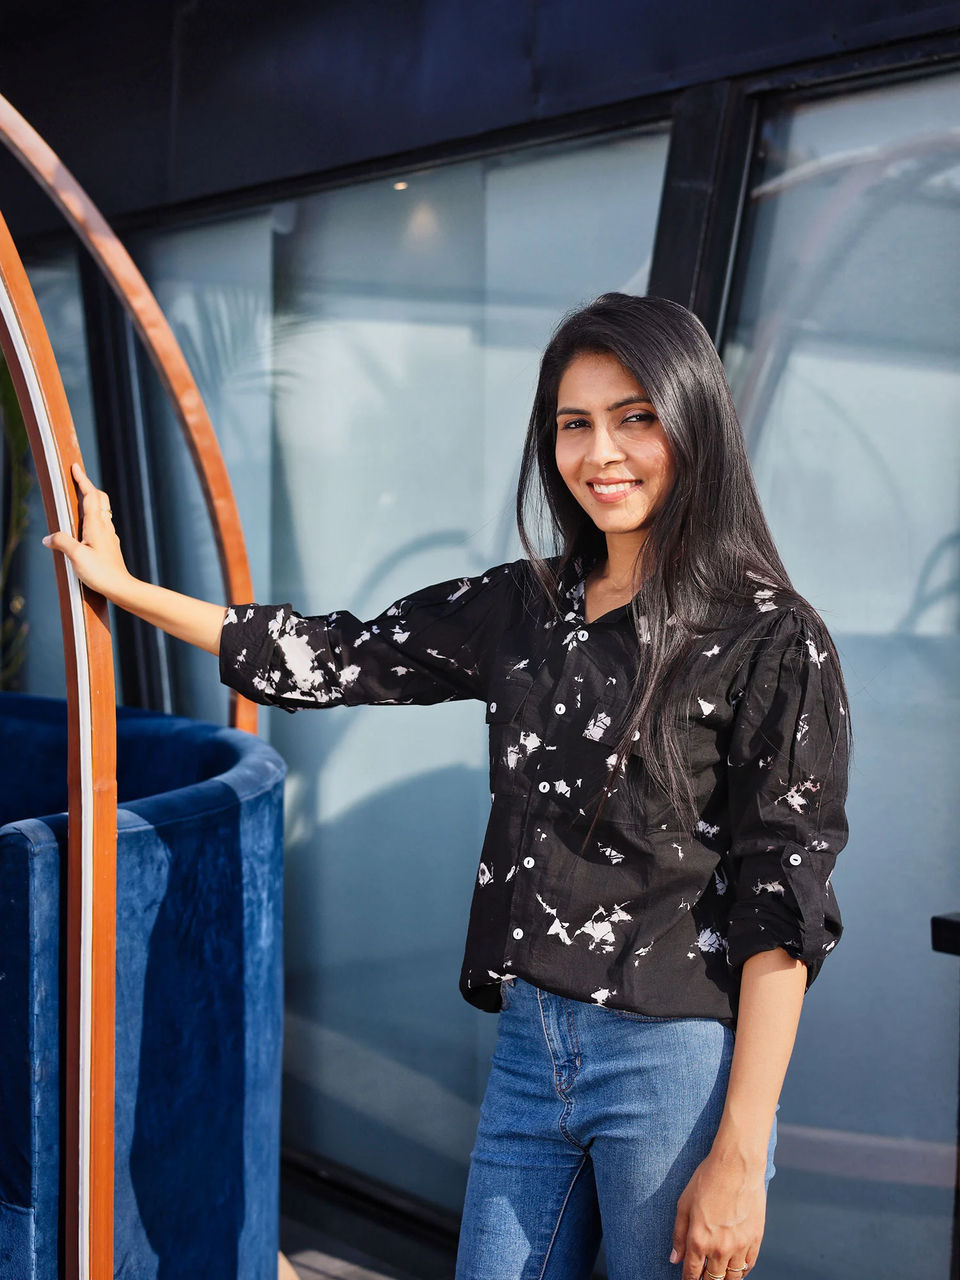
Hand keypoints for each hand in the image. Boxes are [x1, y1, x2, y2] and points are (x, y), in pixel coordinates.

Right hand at [42, 461, 130, 598]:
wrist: (121, 588)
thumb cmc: (101, 573)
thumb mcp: (76, 556)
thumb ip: (61, 542)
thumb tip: (48, 538)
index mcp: (97, 525)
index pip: (91, 495)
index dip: (82, 480)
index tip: (75, 467)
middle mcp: (105, 527)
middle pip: (100, 499)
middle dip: (88, 486)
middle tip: (76, 478)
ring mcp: (109, 536)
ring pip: (102, 511)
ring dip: (92, 500)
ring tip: (79, 497)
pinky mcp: (110, 545)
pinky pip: (102, 523)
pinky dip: (93, 516)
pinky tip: (87, 524)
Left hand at [670, 1148, 766, 1278]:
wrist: (736, 1166)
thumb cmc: (707, 1180)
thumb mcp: (684, 1204)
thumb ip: (679, 1234)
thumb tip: (674, 1259)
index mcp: (699, 1240)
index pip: (692, 1273)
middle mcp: (719, 1248)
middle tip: (703, 1278)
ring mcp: (739, 1246)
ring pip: (732, 1278)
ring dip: (723, 1279)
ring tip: (718, 1276)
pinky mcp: (755, 1240)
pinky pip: (748, 1266)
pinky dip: (741, 1271)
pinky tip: (735, 1268)